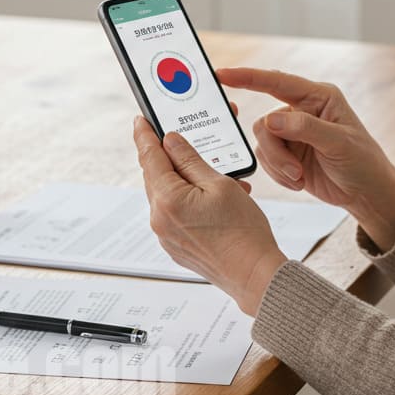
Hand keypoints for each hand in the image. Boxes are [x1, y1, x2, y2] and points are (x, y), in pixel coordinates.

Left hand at [132, 116, 286, 315]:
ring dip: (184, 180)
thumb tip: (171, 141)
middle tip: (185, 142)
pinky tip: (211, 198)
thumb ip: (191, 160)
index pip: (149, 156)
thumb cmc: (243, 232)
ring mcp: (166, 236)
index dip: (144, 135)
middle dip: (170, 158)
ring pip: (167, 195)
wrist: (254, 274)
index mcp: (167, 199)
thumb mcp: (220, 184)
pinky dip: (188, 200)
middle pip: (156, 176)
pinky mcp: (175, 246)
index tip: (140, 120)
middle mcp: (159, 219)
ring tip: (214, 176)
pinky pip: (175, 214)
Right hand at [216, 67, 394, 250]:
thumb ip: (305, 129)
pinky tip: (299, 181)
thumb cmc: (363, 163)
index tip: (222, 74)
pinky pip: (266, 161)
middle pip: (265, 124)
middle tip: (295, 172)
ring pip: (263, 144)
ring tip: (300, 178)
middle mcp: (301, 111)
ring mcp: (292, 133)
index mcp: (318, 97)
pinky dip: (279, 175)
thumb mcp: (340, 144)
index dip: (247, 77)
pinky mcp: (286, 154)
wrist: (366, 193)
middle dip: (276, 152)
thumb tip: (271, 120)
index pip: (277, 82)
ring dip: (278, 166)